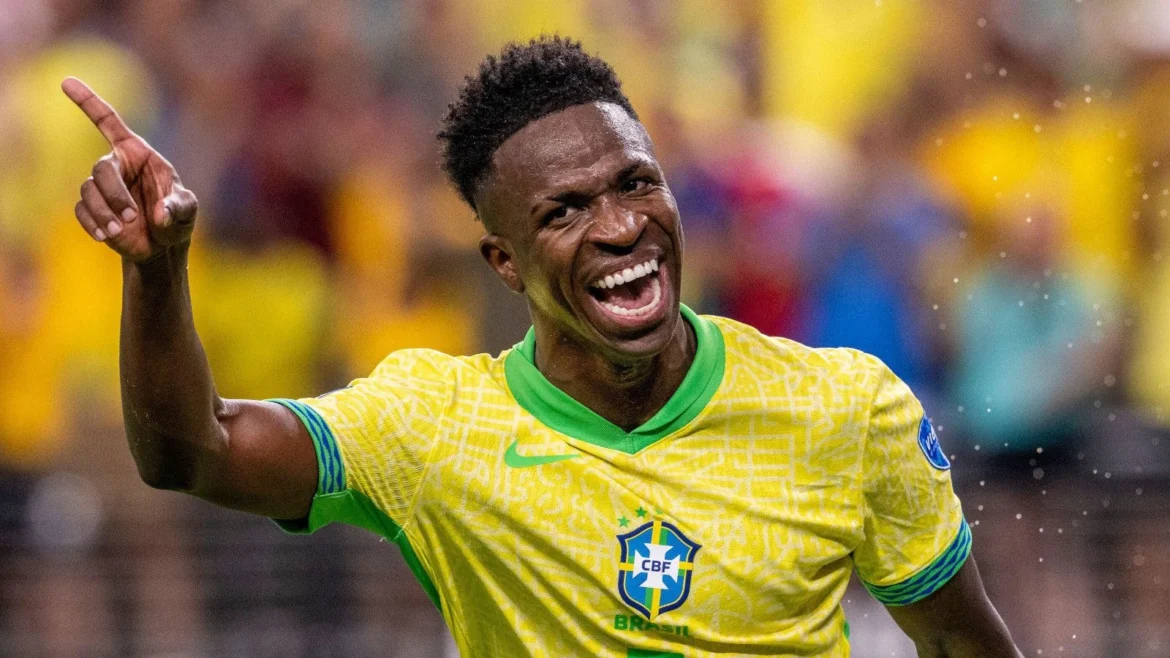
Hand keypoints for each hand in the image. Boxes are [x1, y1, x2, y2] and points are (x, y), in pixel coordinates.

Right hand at [62, 77, 197, 262]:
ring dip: (104, 212)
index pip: (108, 122)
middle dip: (114, 194)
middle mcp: (116, 166)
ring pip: (88, 191)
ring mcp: (101, 188)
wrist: (162, 247)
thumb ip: (179, 207)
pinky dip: (93, 224)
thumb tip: (161, 213)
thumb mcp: (187, 211)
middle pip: (100, 168)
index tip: (67, 82)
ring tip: (121, 230)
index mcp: (138, 153)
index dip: (88, 102)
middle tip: (132, 216)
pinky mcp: (92, 210)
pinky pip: (82, 211)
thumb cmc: (177, 220)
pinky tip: (106, 236)